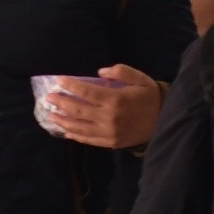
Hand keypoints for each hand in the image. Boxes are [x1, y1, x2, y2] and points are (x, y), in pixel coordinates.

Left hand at [46, 64, 164, 149]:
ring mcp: (109, 131)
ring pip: (80, 127)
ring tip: (50, 116)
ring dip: (63, 121)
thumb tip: (98, 72)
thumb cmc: (149, 96)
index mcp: (115, 99)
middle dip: (61, 103)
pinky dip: (76, 136)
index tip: (58, 81)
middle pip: (78, 110)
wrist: (165, 119)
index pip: (86, 91)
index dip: (70, 85)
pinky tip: (66, 132)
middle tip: (48, 98)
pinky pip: (89, 140)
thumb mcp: (139, 78)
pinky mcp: (111, 142)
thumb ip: (120, 71)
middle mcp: (109, 116)